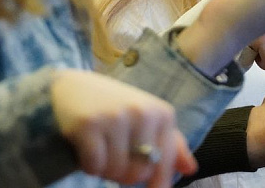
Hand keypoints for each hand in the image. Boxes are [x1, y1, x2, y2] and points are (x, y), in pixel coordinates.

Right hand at [51, 69, 196, 187]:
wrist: (73, 86)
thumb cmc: (115, 108)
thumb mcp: (148, 119)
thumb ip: (170, 144)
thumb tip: (192, 169)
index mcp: (163, 113)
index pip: (165, 162)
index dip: (158, 183)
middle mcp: (144, 113)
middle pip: (140, 173)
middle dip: (124, 174)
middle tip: (114, 154)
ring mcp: (117, 117)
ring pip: (116, 172)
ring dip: (105, 170)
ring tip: (101, 147)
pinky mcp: (90, 125)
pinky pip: (94, 167)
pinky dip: (88, 166)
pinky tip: (86, 147)